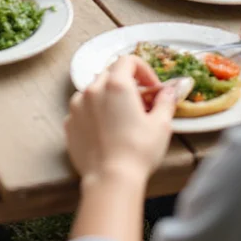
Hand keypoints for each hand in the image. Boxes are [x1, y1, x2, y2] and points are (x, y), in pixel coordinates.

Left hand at [66, 55, 175, 182]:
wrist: (110, 180)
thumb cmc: (138, 152)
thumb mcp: (161, 125)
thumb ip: (166, 101)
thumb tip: (171, 91)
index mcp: (117, 85)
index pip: (128, 60)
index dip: (143, 70)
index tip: (151, 87)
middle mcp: (93, 89)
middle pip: (110, 74)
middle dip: (126, 83)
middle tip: (140, 104)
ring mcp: (77, 105)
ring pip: (94, 90)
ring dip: (108, 97)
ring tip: (121, 118)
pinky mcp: (69, 122)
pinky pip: (82, 109)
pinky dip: (93, 113)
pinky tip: (105, 131)